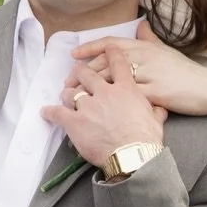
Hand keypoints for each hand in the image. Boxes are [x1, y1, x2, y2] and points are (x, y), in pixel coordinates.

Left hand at [42, 60, 165, 167]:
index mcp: (126, 89)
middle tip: (78, 73)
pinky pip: (57, 113)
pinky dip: (50, 112)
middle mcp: (105, 92)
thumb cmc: (147, 139)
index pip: (117, 63)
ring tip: (65, 95)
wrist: (134, 156)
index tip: (107, 50)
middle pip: (87, 74)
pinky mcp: (75, 122)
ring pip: (71, 93)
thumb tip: (160, 109)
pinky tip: (46, 112)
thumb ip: (155, 110)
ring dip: (67, 93)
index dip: (111, 53)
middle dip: (81, 72)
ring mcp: (88, 106)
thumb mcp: (156, 120)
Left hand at [71, 19, 206, 126]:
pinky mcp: (154, 94)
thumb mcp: (167, 51)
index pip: (110, 45)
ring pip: (111, 81)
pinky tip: (96, 112)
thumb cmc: (186, 72)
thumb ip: (150, 39)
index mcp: (144, 47)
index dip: (90, 49)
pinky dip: (108, 105)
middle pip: (105, 63)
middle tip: (68, 84)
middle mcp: (144, 58)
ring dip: (90, 90)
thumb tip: (142, 25)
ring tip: (75, 99)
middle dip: (83, 73)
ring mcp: (149, 76)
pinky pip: (126, 99)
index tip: (74, 56)